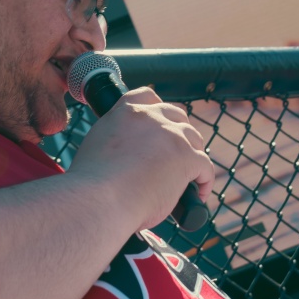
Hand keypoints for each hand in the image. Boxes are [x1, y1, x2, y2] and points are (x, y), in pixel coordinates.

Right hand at [70, 87, 214, 232]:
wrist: (100, 200)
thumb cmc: (92, 185)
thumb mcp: (97, 146)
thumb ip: (116, 140)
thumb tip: (125, 156)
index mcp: (126, 113)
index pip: (148, 97)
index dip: (158, 111)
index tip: (160, 125)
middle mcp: (151, 118)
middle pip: (177, 117)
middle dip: (179, 134)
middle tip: (175, 156)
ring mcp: (172, 137)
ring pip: (194, 140)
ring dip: (193, 155)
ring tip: (189, 175)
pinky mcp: (187, 158)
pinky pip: (205, 167)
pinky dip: (204, 181)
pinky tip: (199, 195)